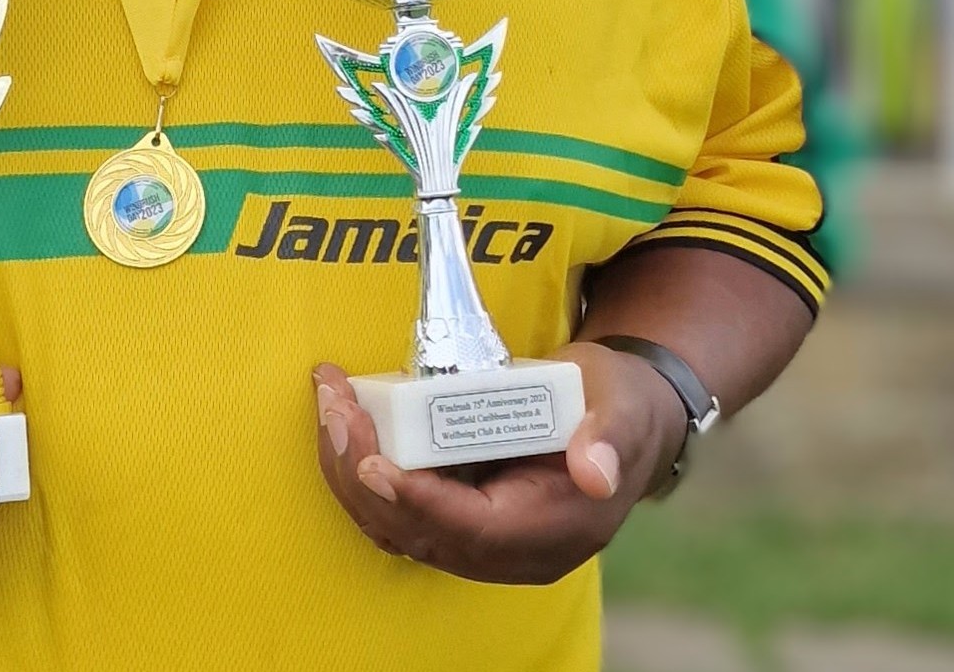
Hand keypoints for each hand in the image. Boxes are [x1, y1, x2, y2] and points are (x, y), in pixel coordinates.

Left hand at [310, 343, 687, 582]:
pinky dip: (364, 469)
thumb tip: (595, 473)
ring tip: (329, 403)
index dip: (419, 500)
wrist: (623, 418)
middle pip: (421, 530)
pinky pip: (398, 507)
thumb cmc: (621, 406)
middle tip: (334, 408)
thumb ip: (610, 438)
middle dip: (366, 474)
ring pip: (399, 524)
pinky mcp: (459, 514)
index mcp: (554, 530)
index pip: (473, 529)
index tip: (374, 463)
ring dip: (353, 470)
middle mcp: (512, 549)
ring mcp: (482, 538)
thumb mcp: (624, 409)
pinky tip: (343, 420)